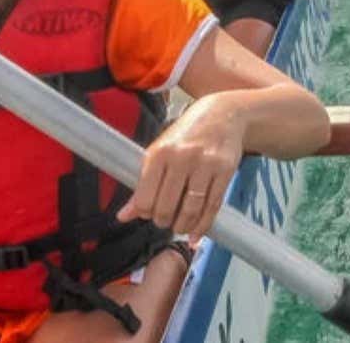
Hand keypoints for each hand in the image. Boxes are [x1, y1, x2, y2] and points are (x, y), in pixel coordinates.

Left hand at [119, 95, 245, 241]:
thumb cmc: (186, 134)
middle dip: (164, 221)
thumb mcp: (159, 152)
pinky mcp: (225, 171)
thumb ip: (142, 185)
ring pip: (191, 209)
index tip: (148, 214)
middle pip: (167, 207)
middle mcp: (182, 158)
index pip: (145, 198)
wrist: (223, 115)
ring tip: (180, 227)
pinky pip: (212, 206)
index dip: (145, 213)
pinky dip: (203, 225)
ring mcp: (206, 164)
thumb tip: (124, 216)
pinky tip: (196, 234)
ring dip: (183, 226)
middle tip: (165, 221)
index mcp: (160, 153)